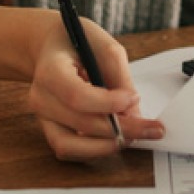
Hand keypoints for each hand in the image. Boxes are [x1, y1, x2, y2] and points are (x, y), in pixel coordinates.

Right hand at [26, 13, 164, 160]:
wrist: (51, 47)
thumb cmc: (78, 43)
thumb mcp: (105, 47)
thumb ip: (120, 78)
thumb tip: (133, 114)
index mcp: (50, 70)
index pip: (77, 95)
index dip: (108, 103)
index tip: (134, 98)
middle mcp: (41, 97)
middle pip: (80, 123)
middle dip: (121, 129)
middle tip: (151, 127)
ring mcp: (43, 117)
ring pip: (70, 146)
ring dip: (106, 146)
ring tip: (135, 135)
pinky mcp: (50, 130)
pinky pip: (70, 150)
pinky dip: (95, 148)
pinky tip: (116, 137)